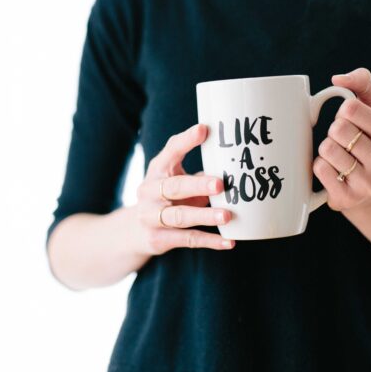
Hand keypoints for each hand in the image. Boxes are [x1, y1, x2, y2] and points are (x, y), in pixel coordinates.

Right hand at [135, 123, 234, 253]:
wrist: (134, 231)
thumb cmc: (167, 197)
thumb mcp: (176, 179)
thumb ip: (199, 171)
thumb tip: (236, 163)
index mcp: (157, 170)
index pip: (170, 152)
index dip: (186, 141)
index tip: (204, 130)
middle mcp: (149, 191)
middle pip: (174, 187)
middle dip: (198, 185)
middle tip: (220, 184)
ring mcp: (151, 216)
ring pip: (180, 216)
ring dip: (205, 216)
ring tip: (227, 216)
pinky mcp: (158, 239)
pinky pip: (187, 239)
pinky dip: (209, 241)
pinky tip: (229, 242)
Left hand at [313, 67, 370, 210]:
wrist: (364, 186)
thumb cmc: (364, 138)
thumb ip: (361, 82)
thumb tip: (338, 79)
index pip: (351, 109)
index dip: (343, 112)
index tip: (351, 122)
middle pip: (337, 129)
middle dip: (333, 131)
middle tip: (343, 142)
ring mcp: (367, 185)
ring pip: (326, 149)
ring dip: (325, 150)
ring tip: (338, 157)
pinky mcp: (347, 199)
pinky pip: (319, 169)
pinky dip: (318, 166)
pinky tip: (332, 172)